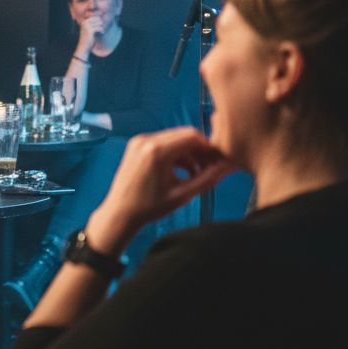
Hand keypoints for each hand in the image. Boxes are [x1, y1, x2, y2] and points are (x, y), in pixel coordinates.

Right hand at [76, 15, 102, 54]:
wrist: (84, 46)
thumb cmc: (87, 37)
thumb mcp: (89, 29)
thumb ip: (94, 23)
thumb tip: (102, 18)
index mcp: (84, 21)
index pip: (95, 16)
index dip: (100, 20)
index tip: (101, 25)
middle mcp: (85, 22)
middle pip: (98, 18)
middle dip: (101, 23)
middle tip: (102, 28)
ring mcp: (87, 26)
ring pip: (99, 23)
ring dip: (102, 27)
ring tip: (102, 30)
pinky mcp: (90, 30)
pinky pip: (99, 27)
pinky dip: (102, 30)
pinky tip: (102, 33)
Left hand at [88, 127, 235, 250]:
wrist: (120, 213)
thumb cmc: (149, 207)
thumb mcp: (183, 194)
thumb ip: (207, 178)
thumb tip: (227, 167)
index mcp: (157, 151)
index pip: (193, 136)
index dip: (209, 147)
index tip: (218, 161)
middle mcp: (146, 140)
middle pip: (184, 135)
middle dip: (200, 150)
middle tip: (210, 168)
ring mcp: (139, 141)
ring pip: (174, 139)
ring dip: (188, 153)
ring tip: (197, 174)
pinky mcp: (136, 146)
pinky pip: (163, 143)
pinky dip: (175, 154)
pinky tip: (183, 172)